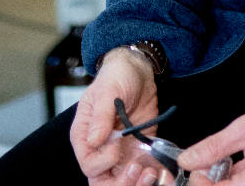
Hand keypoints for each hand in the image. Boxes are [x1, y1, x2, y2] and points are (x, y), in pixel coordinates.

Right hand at [70, 48, 161, 184]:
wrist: (138, 70)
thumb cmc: (116, 76)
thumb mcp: (108, 91)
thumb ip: (101, 115)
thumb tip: (94, 140)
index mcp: (85, 135)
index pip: (88, 164)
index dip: (103, 162)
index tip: (117, 147)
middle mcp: (101, 149)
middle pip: (102, 181)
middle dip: (119, 183)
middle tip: (137, 169)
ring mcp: (120, 152)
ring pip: (121, 181)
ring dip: (136, 183)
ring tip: (151, 172)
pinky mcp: (138, 151)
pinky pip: (141, 172)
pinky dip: (150, 177)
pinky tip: (160, 172)